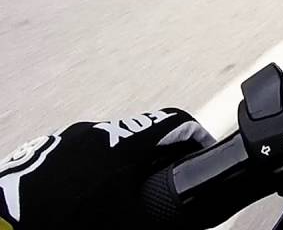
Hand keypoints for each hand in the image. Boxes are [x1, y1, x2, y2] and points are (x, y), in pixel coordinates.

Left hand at [0, 108, 212, 228]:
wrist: (5, 225)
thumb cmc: (69, 222)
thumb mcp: (131, 223)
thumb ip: (165, 216)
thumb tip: (190, 221)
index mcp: (125, 143)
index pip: (176, 121)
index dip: (196, 136)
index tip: (204, 155)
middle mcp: (97, 131)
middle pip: (145, 133)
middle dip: (161, 156)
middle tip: (170, 181)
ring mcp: (66, 139)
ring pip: (111, 144)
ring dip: (126, 165)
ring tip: (127, 195)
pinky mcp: (43, 152)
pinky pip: (82, 155)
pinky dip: (95, 172)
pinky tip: (89, 198)